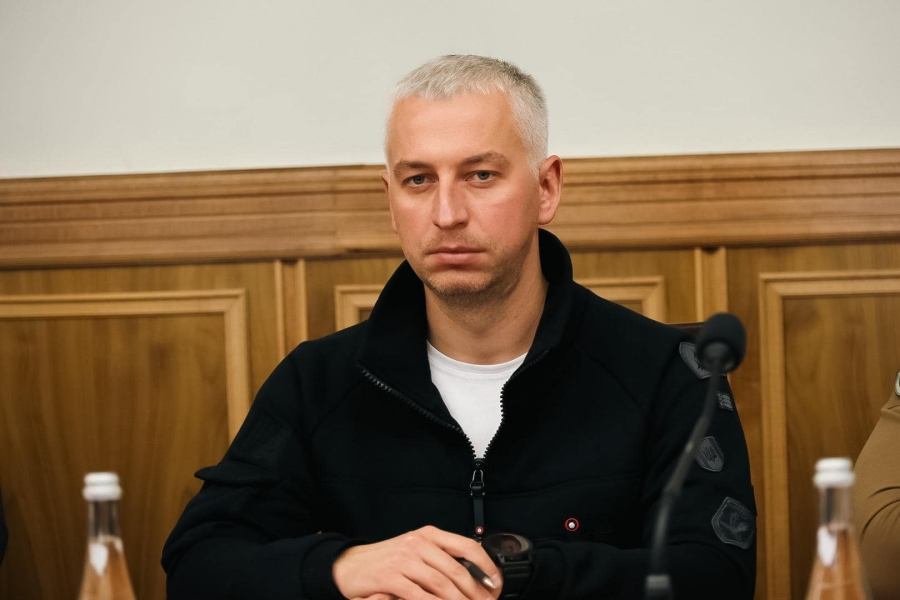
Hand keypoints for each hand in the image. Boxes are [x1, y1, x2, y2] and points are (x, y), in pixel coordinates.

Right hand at [333, 525, 502, 599]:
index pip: (467, 546)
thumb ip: (440, 557)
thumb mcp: (415, 550)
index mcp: (429, 534)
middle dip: (475, 592)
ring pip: (440, 584)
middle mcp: (418, 543)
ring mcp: (403, 559)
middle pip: (456, 570)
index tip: (496, 582)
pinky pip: (418, 595)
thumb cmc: (386, 560)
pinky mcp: (390, 577)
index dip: (486, 565)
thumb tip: (473, 574)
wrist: (349, 565)